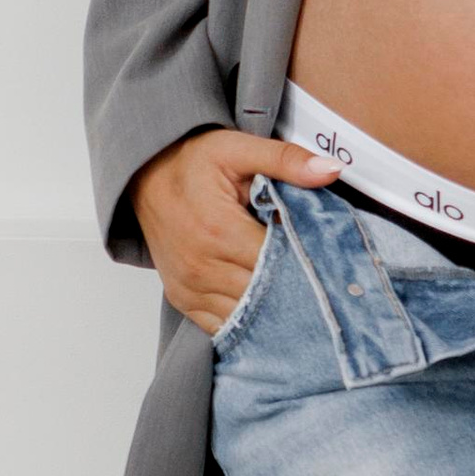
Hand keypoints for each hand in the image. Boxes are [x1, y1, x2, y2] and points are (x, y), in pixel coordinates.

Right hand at [130, 126, 344, 336]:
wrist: (143, 175)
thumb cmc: (191, 162)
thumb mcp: (238, 149)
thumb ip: (285, 160)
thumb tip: (330, 170)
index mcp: (219, 230)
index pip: (277, 263)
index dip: (307, 261)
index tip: (328, 257)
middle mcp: (202, 266)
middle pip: (265, 295)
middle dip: (296, 288)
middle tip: (323, 281)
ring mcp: (189, 287)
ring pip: (246, 317)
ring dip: (274, 310)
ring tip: (300, 297)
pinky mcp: (182, 299)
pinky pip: (221, 327)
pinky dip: (247, 321)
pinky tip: (268, 311)